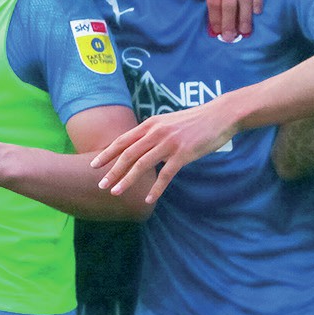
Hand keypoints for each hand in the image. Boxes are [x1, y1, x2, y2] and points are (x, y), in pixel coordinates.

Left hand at [91, 97, 237, 202]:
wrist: (220, 115)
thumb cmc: (195, 121)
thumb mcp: (168, 122)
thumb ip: (153, 132)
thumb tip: (139, 146)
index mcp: (151, 124)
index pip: (123, 140)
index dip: (107, 154)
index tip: (93, 165)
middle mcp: (156, 133)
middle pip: (128, 154)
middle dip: (112, 171)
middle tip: (100, 185)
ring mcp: (169, 143)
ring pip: (142, 164)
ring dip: (127, 180)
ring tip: (116, 193)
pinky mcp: (183, 154)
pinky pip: (165, 174)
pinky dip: (156, 188)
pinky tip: (149, 199)